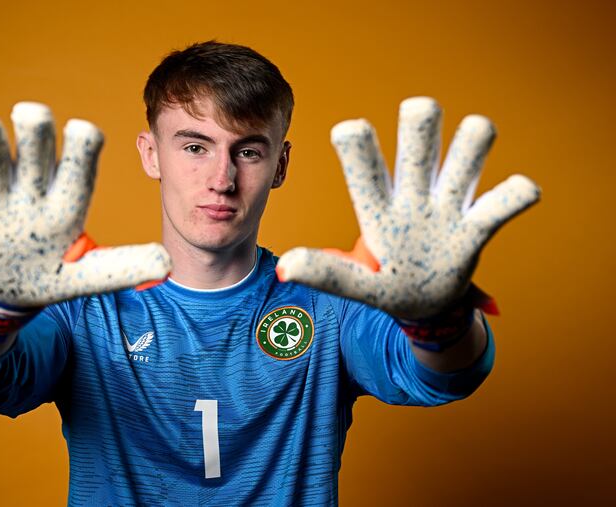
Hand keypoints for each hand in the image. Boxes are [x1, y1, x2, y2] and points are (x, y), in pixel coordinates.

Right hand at [0, 102, 170, 306]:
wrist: (13, 292)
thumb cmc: (56, 273)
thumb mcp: (88, 276)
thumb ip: (122, 268)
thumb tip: (167, 262)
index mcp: (67, 200)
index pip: (80, 164)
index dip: (83, 146)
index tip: (84, 131)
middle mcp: (35, 189)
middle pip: (36, 149)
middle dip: (35, 130)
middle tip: (32, 114)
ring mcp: (0, 199)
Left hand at [276, 97, 539, 318]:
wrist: (425, 305)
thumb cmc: (385, 285)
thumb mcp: (356, 284)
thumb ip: (326, 273)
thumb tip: (284, 268)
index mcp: (378, 204)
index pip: (362, 161)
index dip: (357, 143)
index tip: (350, 132)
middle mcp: (414, 191)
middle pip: (420, 132)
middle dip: (421, 119)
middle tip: (420, 112)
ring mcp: (449, 204)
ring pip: (469, 146)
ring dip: (474, 140)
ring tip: (471, 150)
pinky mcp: (477, 226)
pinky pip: (504, 202)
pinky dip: (516, 192)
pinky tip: (519, 192)